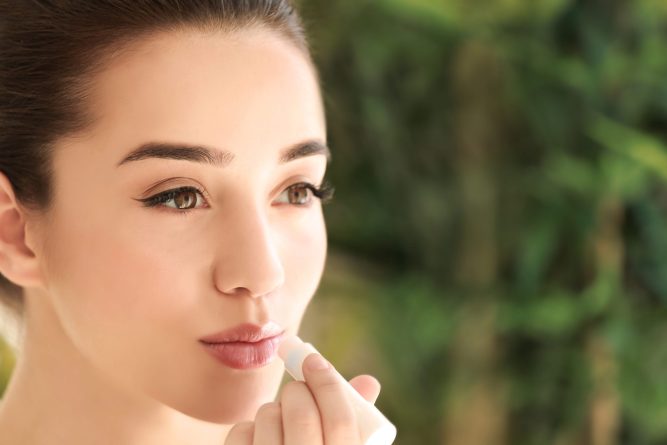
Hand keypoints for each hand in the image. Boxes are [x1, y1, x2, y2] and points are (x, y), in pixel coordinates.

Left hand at [224, 353, 381, 444]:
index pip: (342, 420)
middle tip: (298, 388)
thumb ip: (356, 427)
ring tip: (280, 420)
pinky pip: (239, 434)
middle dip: (298, 389)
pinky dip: (248, 428)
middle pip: (302, 415)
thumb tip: (367, 381)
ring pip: (268, 418)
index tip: (316, 361)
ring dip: (273, 408)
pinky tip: (259, 439)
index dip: (328, 383)